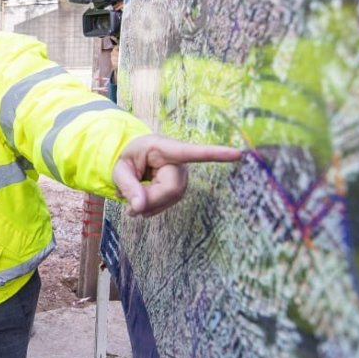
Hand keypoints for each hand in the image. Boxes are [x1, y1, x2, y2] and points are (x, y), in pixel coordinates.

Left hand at [112, 134, 242, 217]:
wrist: (133, 159)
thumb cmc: (128, 158)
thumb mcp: (120, 169)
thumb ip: (127, 186)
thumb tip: (138, 208)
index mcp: (166, 148)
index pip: (193, 152)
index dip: (216, 154)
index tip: (238, 154)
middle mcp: (180, 163)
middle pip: (171, 189)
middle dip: (149, 200)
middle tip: (128, 204)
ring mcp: (182, 177)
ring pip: (170, 200)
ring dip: (148, 205)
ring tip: (132, 198)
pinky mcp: (180, 189)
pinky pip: (168, 204)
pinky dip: (152, 208)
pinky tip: (142, 202)